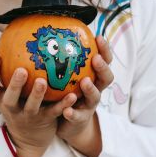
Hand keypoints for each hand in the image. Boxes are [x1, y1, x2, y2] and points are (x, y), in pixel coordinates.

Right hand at [0, 56, 75, 156]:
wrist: (29, 140)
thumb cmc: (19, 105)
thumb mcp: (10, 94)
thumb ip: (10, 72)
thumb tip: (15, 38)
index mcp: (1, 100)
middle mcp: (12, 109)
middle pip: (9, 99)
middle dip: (14, 85)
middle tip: (21, 70)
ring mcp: (28, 117)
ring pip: (32, 107)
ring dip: (37, 94)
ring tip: (43, 81)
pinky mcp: (45, 122)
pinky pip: (55, 112)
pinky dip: (63, 104)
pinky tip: (73, 94)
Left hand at [57, 35, 113, 156]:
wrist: (68, 124)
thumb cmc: (65, 93)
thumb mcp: (66, 76)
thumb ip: (61, 59)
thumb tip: (48, 32)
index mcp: (94, 77)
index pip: (104, 60)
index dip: (104, 50)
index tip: (98, 37)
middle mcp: (96, 90)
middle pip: (106, 78)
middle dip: (102, 68)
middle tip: (95, 59)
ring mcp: (89, 106)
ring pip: (95, 97)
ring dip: (91, 89)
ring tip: (84, 82)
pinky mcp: (80, 119)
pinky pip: (77, 116)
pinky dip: (73, 113)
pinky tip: (66, 110)